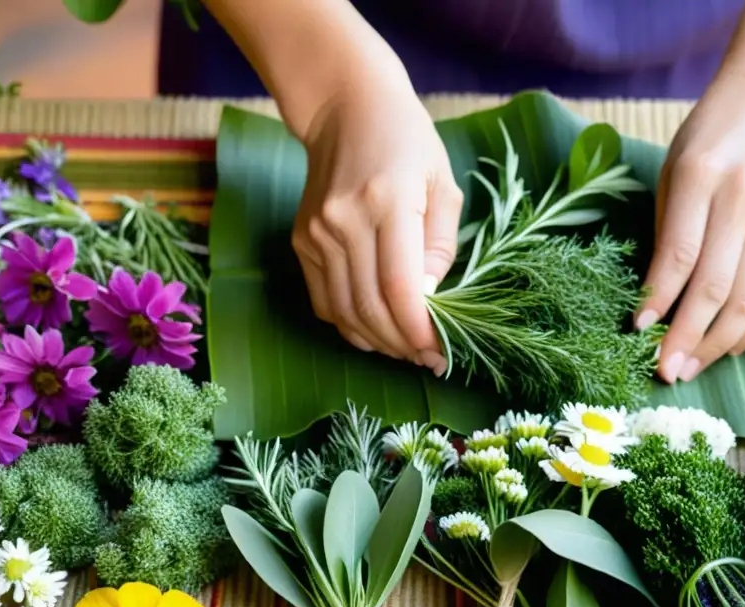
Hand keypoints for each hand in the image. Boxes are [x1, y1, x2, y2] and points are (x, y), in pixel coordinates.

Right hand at [291, 65, 460, 372]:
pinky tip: (376, 333)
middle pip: (370, 307)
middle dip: (403, 344)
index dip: (418, 330)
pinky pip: (324, 302)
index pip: (398, 287)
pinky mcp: (302, 243)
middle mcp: (343, 222)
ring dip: (378, 342)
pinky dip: (350, 327)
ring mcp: (316, 235)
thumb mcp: (443, 184)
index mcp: (386, 203)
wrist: (345, 108)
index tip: (441, 351)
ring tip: (407, 351)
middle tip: (431, 359)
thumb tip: (429, 299)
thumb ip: (440, 246)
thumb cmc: (407, 142)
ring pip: (344, 312)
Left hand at [636, 71, 744, 383]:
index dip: (659, 301)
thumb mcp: (674, 172)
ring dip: (725, 344)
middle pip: (719, 289)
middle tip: (669, 372)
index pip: (680, 255)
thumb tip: (658, 306)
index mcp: (701, 176)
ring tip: (697, 365)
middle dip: (689, 340)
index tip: (640, 335)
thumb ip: (668, 233)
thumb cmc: (709, 141)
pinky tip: (738, 343)